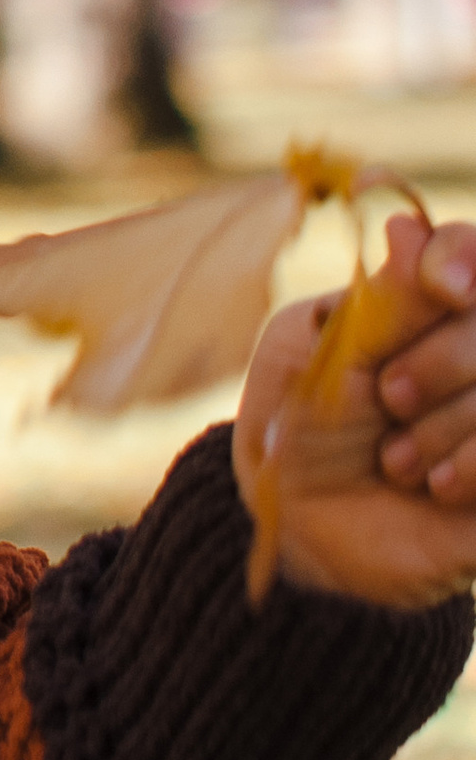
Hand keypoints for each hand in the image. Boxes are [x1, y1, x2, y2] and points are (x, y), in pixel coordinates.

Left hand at [234, 213, 475, 610]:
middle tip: (389, 399)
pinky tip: (436, 487)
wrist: (304, 534)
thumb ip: (378, 304)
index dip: (460, 260)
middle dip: (438, 362)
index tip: (447, 287)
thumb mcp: (317, 358)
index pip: (465, 252)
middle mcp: (471, 347)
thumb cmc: (301, 433)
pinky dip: (471, 464)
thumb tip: (408, 225)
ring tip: (396, 460)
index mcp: (423, 302)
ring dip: (444, 424)